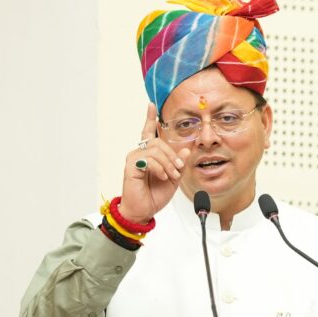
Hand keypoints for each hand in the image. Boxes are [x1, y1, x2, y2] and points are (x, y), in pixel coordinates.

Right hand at [117, 103, 190, 222]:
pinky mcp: (131, 166)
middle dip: (172, 156)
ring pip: (155, 150)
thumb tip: (186, 150)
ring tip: (170, 176)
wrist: (143, 211)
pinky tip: (162, 176)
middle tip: (178, 169)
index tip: (152, 105)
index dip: (149, 118)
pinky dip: (159, 168)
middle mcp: (140, 154)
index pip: (148, 132)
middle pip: (158, 142)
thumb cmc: (154, 196)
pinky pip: (149, 159)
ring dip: (168, 164)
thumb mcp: (173, 179)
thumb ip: (179, 164)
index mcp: (149, 155)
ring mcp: (134, 159)